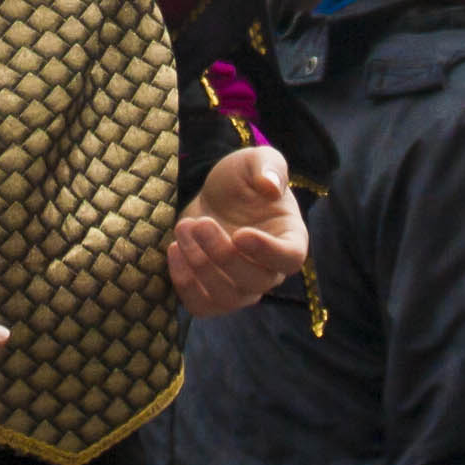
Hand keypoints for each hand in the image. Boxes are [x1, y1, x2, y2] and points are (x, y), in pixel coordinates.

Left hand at [172, 146, 306, 316]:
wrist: (216, 194)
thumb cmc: (242, 180)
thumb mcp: (255, 160)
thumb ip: (268, 167)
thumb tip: (270, 186)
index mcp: (291, 239)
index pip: (290, 259)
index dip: (267, 252)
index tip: (240, 233)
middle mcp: (270, 269)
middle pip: (255, 281)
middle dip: (222, 254)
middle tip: (199, 223)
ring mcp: (243, 286)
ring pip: (228, 297)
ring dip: (200, 267)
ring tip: (184, 228)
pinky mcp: (214, 291)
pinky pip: (202, 305)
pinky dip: (185, 284)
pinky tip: (174, 249)